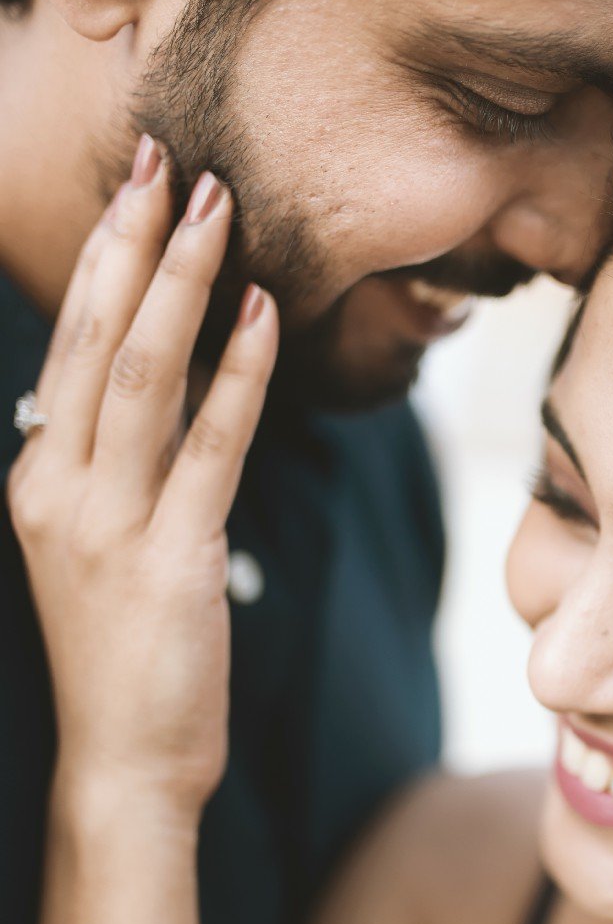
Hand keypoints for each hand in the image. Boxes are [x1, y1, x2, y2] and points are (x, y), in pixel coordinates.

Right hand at [7, 138, 278, 816]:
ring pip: (141, 376)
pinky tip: (265, 316)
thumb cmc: (126, 655)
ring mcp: (106, 526)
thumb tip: (170, 388)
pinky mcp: (171, 560)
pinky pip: (211, 447)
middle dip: (133, 242)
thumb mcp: (100, 547)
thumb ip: (118, 467)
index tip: (138, 186)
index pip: (66, 344)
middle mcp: (57, 490)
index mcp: (37, 479)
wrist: (125, 764)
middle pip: (91, 338)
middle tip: (170, 159)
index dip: (102, 258)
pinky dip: (238, 375)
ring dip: (181, 284)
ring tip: (217, 207)